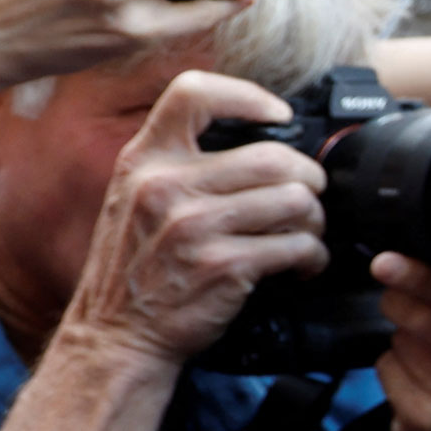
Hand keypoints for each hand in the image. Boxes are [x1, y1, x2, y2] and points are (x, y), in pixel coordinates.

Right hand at [59, 73, 328, 365]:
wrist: (115, 338)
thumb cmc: (134, 269)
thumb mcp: (132, 197)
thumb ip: (178, 164)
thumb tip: (257, 141)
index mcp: (143, 159)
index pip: (192, 93)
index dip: (246, 95)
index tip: (278, 115)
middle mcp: (166, 186)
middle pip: (272, 156)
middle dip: (309, 177)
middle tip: (312, 195)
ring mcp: (195, 227)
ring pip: (294, 199)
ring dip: (315, 218)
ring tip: (307, 232)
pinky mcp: (223, 266)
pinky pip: (296, 245)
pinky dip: (312, 255)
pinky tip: (303, 263)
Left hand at [370, 254, 430, 430]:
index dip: (420, 278)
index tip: (387, 263)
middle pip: (423, 326)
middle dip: (401, 302)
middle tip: (396, 295)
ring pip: (400, 351)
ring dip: (403, 340)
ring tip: (426, 346)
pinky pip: (389, 381)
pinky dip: (394, 370)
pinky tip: (418, 374)